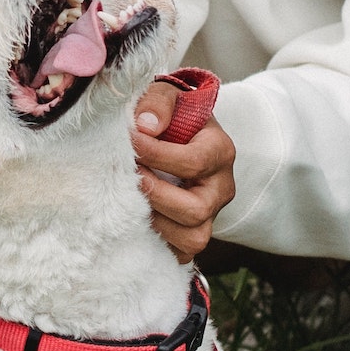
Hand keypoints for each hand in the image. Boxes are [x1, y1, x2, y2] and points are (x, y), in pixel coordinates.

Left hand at [133, 78, 234, 261]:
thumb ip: (158, 102)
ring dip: (156, 221)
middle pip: (196, 209)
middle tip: (129, 175)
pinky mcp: (193, 234)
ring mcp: (210, 215)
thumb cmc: (170, 116)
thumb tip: (144, 126)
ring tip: (131, 199)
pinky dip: (158, 243)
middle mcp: (221, 188)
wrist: (177, 135)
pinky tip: (135, 220)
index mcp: (220, 151)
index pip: (193, 162)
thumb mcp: (167, 96)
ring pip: (193, 238)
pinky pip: (181, 253)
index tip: (129, 140)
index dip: (156, 154)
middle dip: (155, 194)